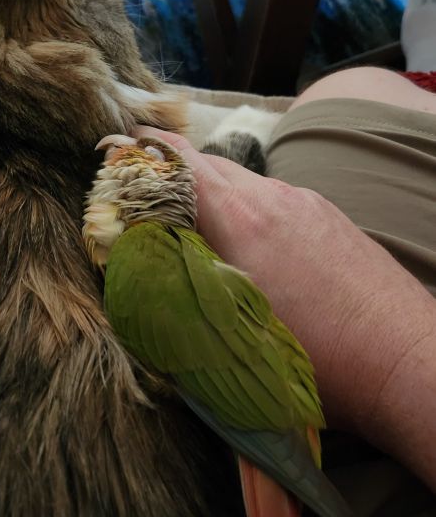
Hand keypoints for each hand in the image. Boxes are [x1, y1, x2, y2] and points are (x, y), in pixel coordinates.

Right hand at [138, 128, 435, 487]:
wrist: (408, 363)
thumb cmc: (318, 365)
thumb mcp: (228, 344)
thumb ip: (175, 300)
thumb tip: (137, 272)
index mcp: (241, 221)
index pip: (177, 162)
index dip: (137, 154)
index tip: (110, 152)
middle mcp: (274, 198)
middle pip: (208, 166)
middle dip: (169, 176)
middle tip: (144, 201)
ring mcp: (308, 204)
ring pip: (244, 184)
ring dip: (212, 197)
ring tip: (195, 232)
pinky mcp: (332, 219)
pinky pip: (275, 200)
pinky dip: (248, 211)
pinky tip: (250, 252)